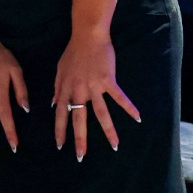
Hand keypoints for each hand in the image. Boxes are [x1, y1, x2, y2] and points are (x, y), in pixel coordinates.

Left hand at [53, 34, 140, 160]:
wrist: (88, 36)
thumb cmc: (73, 52)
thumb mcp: (60, 70)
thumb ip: (58, 88)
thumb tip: (54, 104)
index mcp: (66, 88)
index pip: (60, 114)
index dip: (60, 130)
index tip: (60, 146)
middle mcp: (79, 91)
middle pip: (79, 119)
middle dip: (80, 139)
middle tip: (81, 156)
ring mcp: (94, 87)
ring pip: (101, 113)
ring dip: (108, 131)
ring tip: (114, 146)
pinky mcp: (108, 81)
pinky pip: (119, 98)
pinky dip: (129, 108)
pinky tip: (138, 118)